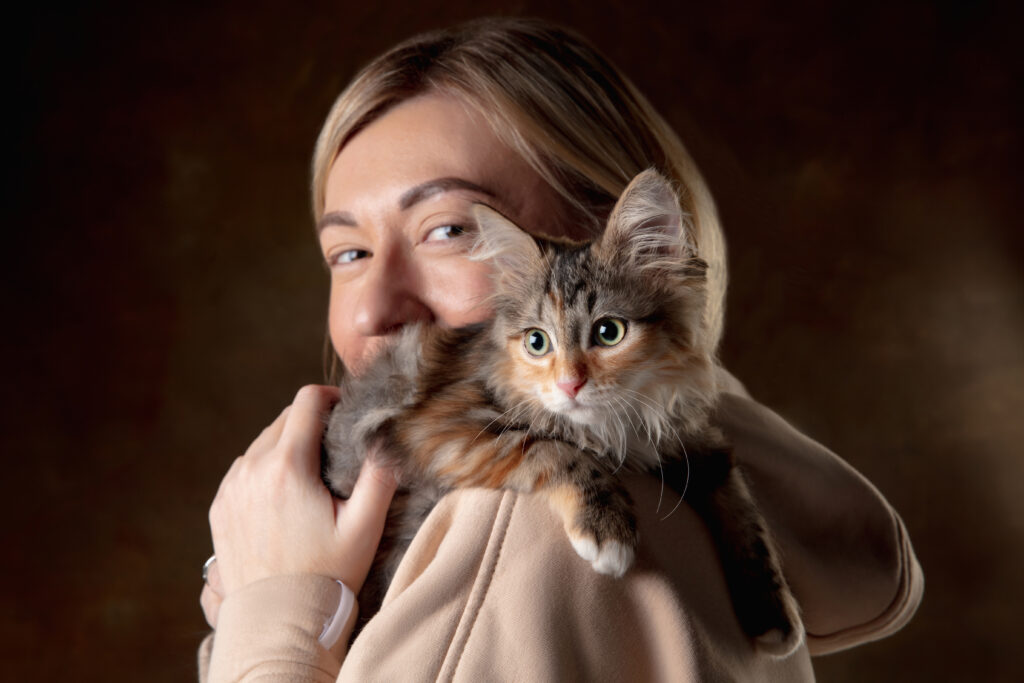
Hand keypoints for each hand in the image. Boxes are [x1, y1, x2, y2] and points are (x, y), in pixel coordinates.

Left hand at [203, 385, 396, 624]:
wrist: (278, 622)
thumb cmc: (327, 575)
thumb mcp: (365, 526)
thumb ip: (380, 475)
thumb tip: (387, 438)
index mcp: (287, 466)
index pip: (307, 401)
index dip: (332, 398)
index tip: (347, 413)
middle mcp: (251, 469)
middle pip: (284, 419)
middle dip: (311, 424)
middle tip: (335, 451)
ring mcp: (231, 488)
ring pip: (263, 443)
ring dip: (287, 446)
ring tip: (311, 476)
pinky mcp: (220, 507)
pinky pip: (244, 469)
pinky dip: (265, 470)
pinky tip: (285, 496)